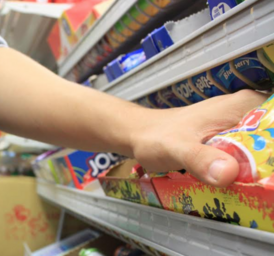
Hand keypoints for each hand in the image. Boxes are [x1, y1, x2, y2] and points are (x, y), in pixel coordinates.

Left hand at [131, 90, 268, 186]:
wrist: (139, 134)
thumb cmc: (156, 137)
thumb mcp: (177, 149)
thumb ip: (199, 159)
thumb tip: (227, 173)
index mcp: (244, 105)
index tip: (270, 174)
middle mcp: (247, 110)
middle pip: (272, 140)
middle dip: (269, 164)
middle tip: (264, 185)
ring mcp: (240, 123)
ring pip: (264, 149)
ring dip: (261, 168)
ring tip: (255, 186)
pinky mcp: (232, 137)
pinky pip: (250, 154)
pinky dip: (248, 168)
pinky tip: (242, 182)